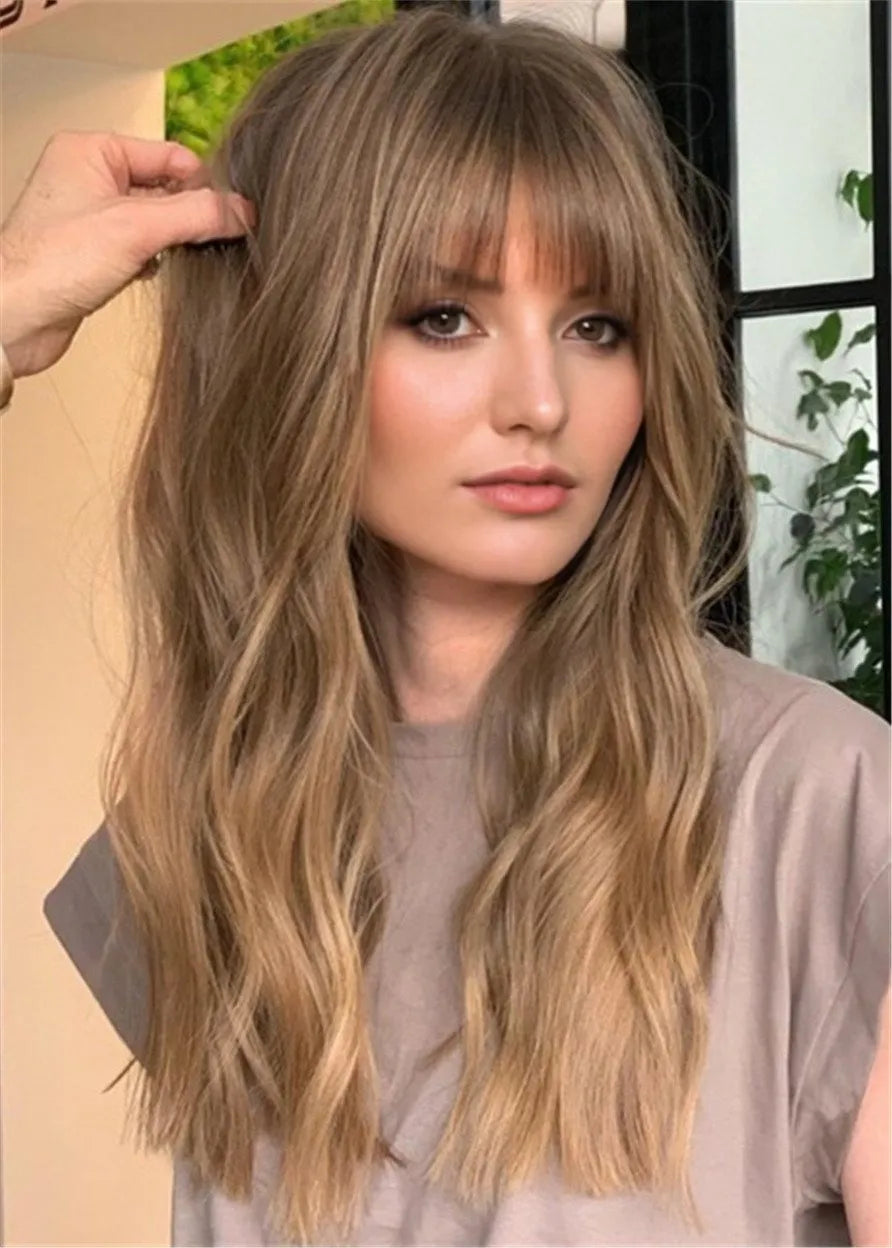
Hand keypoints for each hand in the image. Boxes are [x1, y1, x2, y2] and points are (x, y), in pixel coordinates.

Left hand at [0, 129, 255, 379]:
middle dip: (187, 215)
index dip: (202, 184)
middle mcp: (88, 177)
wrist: (16, 317)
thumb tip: (243, 212)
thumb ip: (196, 215)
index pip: (169, 155)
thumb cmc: (53, 264)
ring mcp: (89, 216)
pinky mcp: (92, 252)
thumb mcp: (138, 228)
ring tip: (172, 258)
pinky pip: (140, 247)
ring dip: (171, 241)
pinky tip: (150, 274)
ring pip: (154, 221)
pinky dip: (153, 261)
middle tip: (207, 240)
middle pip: (164, 188)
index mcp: (91, 151)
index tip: (229, 213)